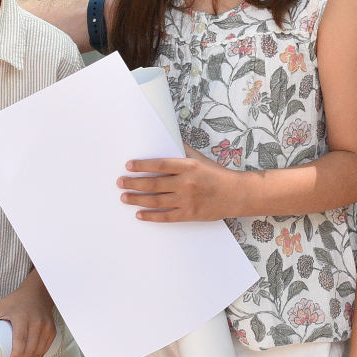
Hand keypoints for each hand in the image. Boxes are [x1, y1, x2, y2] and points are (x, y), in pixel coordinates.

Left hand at [0, 273, 57, 356]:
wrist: (38, 292)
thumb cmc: (16, 301)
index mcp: (22, 316)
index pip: (21, 338)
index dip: (17, 353)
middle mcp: (36, 323)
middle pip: (31, 350)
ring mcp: (46, 328)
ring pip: (39, 353)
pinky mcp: (51, 332)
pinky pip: (44, 350)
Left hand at [118, 153, 246, 221]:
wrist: (236, 194)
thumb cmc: (217, 174)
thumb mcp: (200, 158)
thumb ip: (183, 150)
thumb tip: (167, 139)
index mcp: (188, 167)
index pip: (159, 164)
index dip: (142, 165)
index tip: (129, 166)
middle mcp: (186, 183)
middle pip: (153, 184)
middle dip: (133, 183)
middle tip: (120, 182)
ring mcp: (187, 200)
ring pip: (156, 201)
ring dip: (137, 199)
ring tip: (124, 197)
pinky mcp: (189, 214)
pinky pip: (166, 217)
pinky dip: (151, 216)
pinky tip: (139, 214)